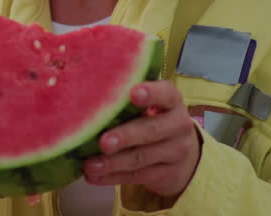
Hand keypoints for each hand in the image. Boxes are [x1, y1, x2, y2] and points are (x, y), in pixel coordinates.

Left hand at [82, 81, 200, 197]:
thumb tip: (88, 98)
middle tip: (104, 142)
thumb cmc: (154, 119)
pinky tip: (93, 176)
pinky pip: (137, 176)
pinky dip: (112, 176)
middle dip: (125, 137)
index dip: (150, 93)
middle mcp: (179, 125)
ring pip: (141, 157)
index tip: (133, 94)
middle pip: (150, 131)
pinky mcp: (168, 175)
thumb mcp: (151, 105)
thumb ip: (128, 101)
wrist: (182, 154)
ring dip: (112, 163)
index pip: (165, 94)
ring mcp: (176, 152)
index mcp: (173, 101)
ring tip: (89, 165)